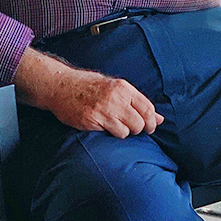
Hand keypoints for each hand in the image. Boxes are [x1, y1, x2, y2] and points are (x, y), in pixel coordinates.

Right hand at [15, 49, 163, 138]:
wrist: (60, 86)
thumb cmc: (89, 86)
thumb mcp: (115, 88)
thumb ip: (137, 102)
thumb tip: (160, 118)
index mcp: (123, 88)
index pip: (148, 108)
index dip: (152, 121)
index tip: (150, 127)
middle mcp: (115, 98)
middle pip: (139, 123)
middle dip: (138, 129)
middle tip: (130, 128)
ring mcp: (103, 110)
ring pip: (126, 132)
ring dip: (123, 132)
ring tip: (114, 125)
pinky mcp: (91, 121)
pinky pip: (110, 134)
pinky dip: (109, 133)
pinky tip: (102, 126)